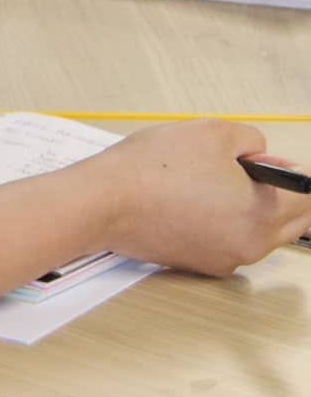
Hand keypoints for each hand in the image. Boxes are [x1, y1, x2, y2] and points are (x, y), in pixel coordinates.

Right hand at [91, 120, 310, 275]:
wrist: (106, 201)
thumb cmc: (154, 169)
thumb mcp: (214, 132)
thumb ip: (253, 141)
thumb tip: (261, 155)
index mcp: (263, 215)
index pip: (308, 198)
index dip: (299, 172)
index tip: (284, 161)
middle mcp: (250, 247)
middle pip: (292, 222)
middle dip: (282, 192)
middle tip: (255, 164)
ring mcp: (225, 259)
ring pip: (260, 231)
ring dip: (254, 205)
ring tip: (218, 176)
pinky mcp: (201, 264)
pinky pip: (231, 240)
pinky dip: (227, 220)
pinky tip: (198, 196)